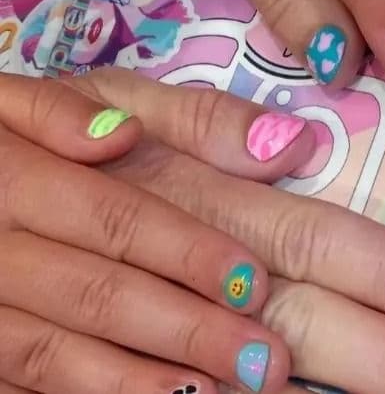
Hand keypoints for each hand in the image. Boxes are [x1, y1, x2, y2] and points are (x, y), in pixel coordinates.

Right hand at [0, 73, 308, 392]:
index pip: (114, 217)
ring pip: (51, 354)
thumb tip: (283, 144)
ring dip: (136, 382)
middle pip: (94, 294)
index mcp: (19, 170)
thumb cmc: (45, 134)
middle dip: (184, 330)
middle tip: (264, 362)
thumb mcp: (105, 96)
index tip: (253, 283)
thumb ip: (188, 117)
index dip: (185, 253)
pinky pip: (20, 386)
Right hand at [1, 69, 384, 393]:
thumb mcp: (112, 98)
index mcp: (186, 176)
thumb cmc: (30, 131)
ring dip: (237, 359)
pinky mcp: (8, 331)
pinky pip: (63, 363)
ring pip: (157, 323)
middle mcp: (142, 227)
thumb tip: (294, 147)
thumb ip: (195, 124)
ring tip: (305, 390)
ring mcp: (66, 281)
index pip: (313, 230)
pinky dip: (127, 385)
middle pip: (274, 293)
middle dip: (377, 349)